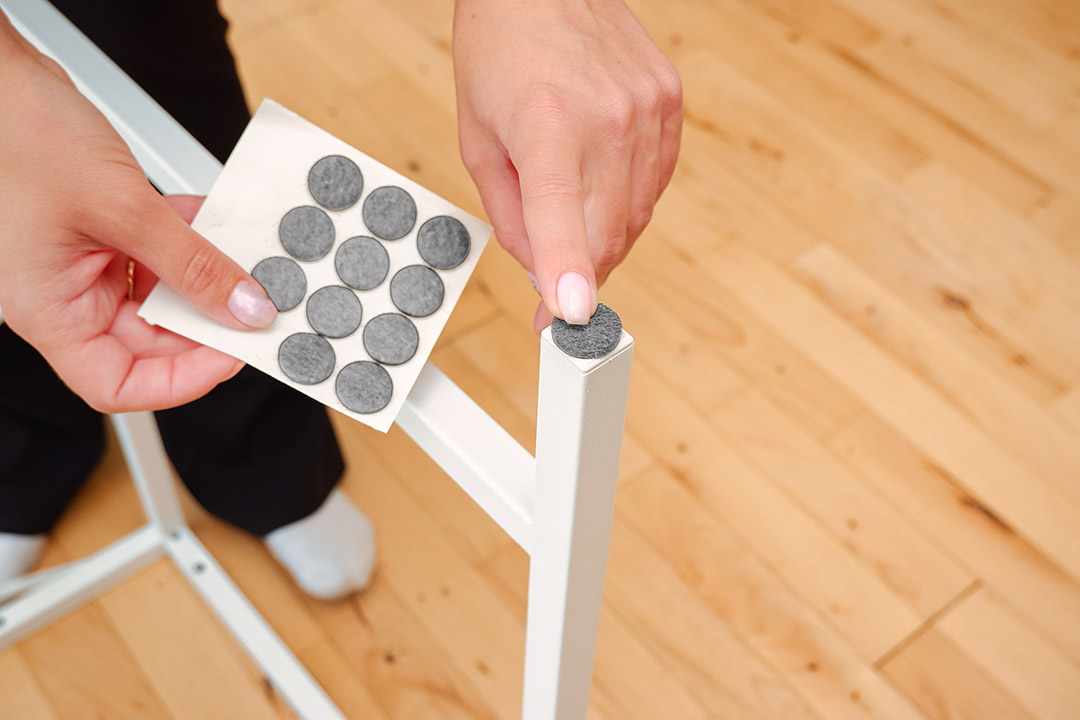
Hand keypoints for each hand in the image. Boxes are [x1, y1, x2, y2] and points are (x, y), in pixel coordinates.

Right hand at [0, 13, 276, 412]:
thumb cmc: (22, 131)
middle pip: (149, 344)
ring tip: (243, 260)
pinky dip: (192, 241)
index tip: (233, 356)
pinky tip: (215, 221)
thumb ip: (191, 263)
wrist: (3, 73)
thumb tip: (245, 309)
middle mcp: (65, 296)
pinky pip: (159, 255)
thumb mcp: (122, 206)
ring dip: (206, 279)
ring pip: (162, 298)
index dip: (180, 382)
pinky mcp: (104, 234)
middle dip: (207, 325)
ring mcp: (85, 266)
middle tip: (257, 307)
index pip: (118, 385)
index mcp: (49, 311)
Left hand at [453, 0, 681, 332]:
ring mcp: (648, 111)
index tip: (572, 318)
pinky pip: (655, 184)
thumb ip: (510, 216)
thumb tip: (541, 273)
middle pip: (607, 234)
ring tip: (572, 228)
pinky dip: (628, 205)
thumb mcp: (478, 140)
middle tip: (557, 298)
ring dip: (605, 243)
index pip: (563, 218)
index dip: (568, 274)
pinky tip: (601, 191)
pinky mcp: (669, 104)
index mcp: (548, 125)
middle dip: (581, 277)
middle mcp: (609, 118)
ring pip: (636, 217)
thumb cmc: (500, 51)